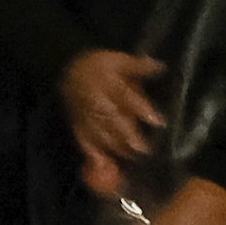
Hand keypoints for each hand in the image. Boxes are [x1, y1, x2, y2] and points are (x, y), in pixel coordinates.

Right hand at [58, 48, 168, 175]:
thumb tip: (161, 66)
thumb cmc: (96, 65)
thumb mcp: (118, 59)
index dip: (142, 109)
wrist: (64, 70)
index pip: (126, 96)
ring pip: (99, 132)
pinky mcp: (77, 125)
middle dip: (127, 134)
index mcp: (107, 82)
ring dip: (115, 146)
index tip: (159, 122)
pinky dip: (92, 153)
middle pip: (112, 118)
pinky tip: (103, 165)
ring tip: (131, 157)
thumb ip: (139, 66)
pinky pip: (84, 140)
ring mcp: (84, 114)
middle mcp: (95, 100)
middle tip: (144, 149)